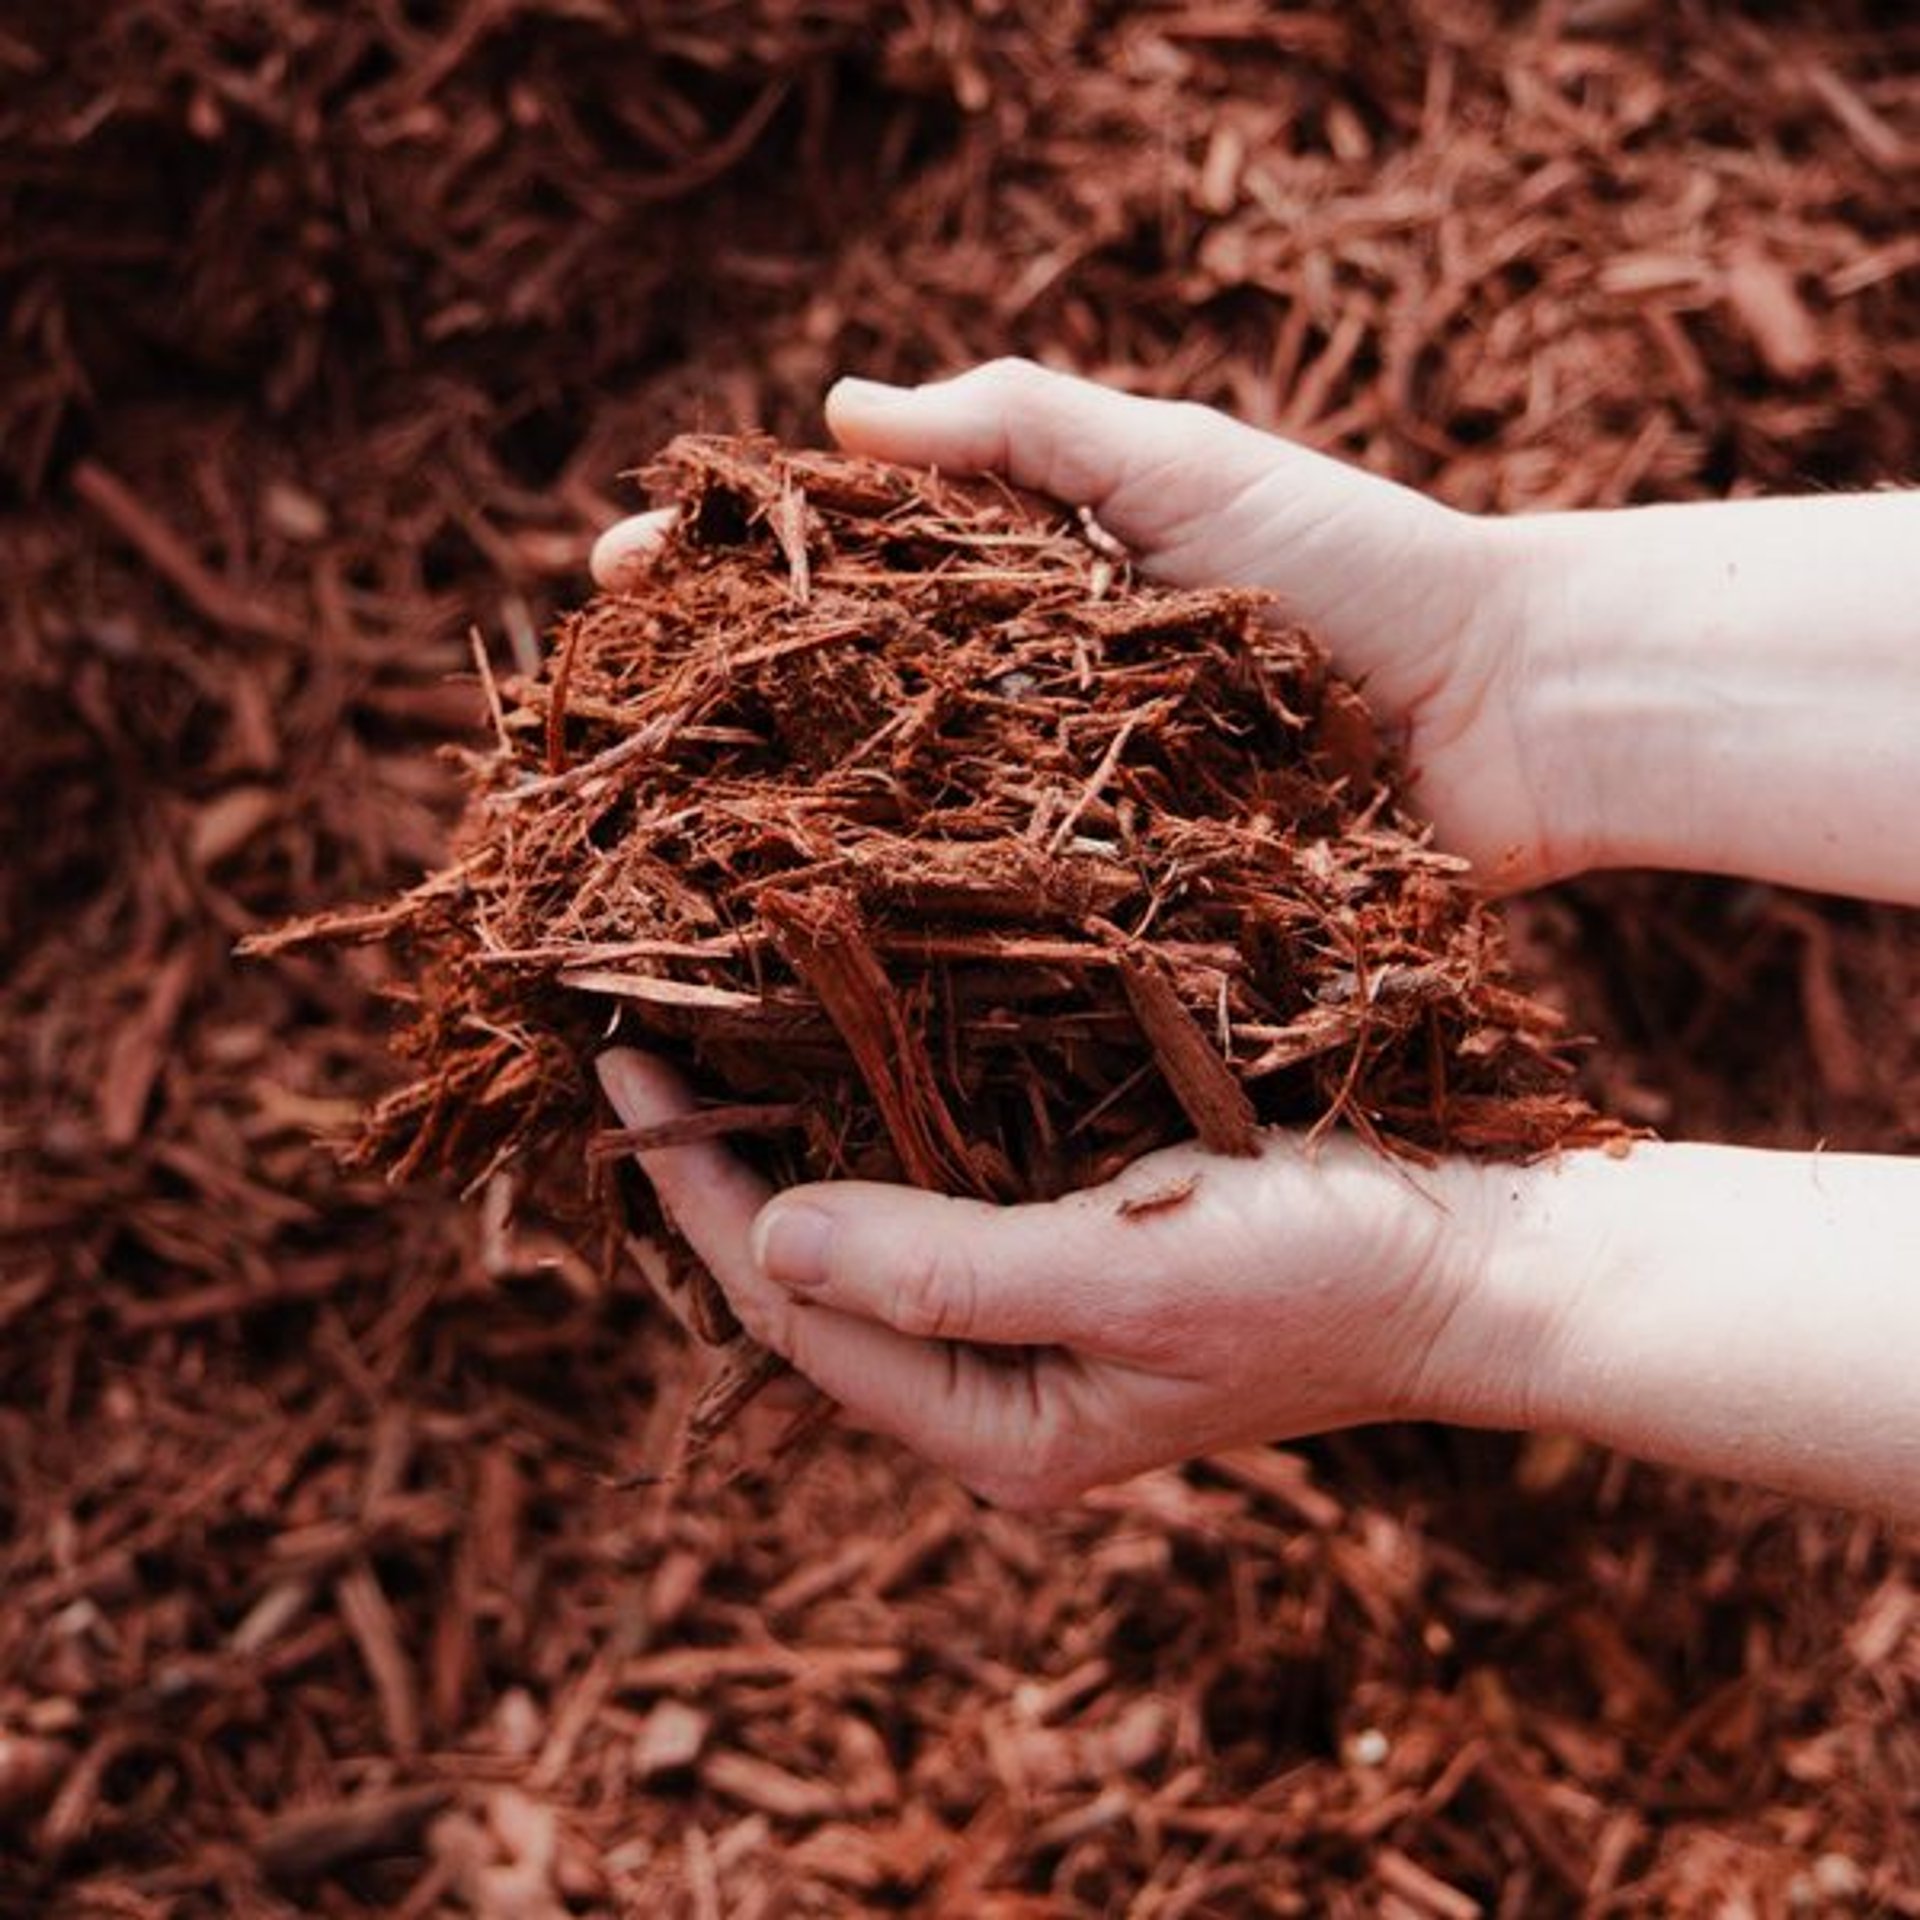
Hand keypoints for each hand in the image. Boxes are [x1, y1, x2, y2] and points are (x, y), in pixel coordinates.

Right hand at [592, 360, 1561, 887]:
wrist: (1504, 716)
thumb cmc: (1354, 567)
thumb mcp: (1184, 462)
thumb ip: (1023, 426)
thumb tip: (833, 412)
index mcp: (1018, 588)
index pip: (831, 569)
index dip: (718, 570)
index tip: (607, 579)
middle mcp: (1012, 704)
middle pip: (831, 699)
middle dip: (707, 708)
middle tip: (588, 732)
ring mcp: (1054, 811)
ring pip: (887, 823)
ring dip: (769, 836)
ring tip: (643, 855)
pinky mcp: (1107, 907)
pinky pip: (985, 921)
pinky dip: (897, 935)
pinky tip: (795, 957)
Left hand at [598, 1051, 1523, 1507]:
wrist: (1482, 1258)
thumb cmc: (1327, 1272)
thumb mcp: (1131, 1275)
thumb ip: (948, 1271)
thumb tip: (764, 1243)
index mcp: (999, 1429)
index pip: (795, 1318)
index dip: (700, 1201)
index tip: (628, 1074)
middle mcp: (1001, 1388)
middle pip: (815, 1287)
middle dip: (720, 1177)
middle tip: (640, 1049)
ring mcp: (1039, 1323)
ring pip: (870, 1234)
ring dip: (790, 1142)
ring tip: (708, 1038)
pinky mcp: (1078, 1253)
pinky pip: (940, 1194)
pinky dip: (878, 1126)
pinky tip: (842, 1051)